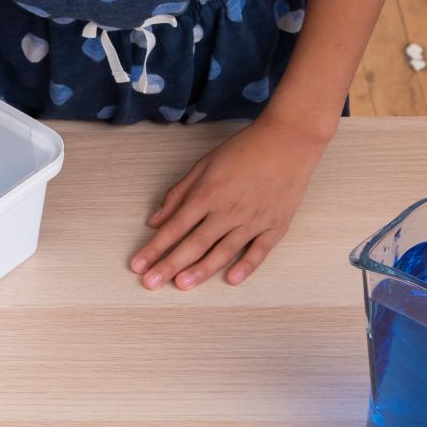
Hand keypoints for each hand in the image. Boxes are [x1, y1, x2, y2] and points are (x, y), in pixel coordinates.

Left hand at [130, 116, 329, 289]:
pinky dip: (246, 266)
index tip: (137, 265)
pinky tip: (231, 280)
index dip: (154, 248)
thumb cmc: (244, 150)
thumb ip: (178, 194)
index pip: (174, 227)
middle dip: (169, 265)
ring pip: (223, 251)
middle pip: (194, 243)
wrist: (288, 141)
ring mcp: (253, 220)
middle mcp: (227, 210)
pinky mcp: (275, 225)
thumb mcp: (204, 164)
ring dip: (201, 270)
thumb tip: (155, 221)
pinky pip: (259, 251)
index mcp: (207, 194)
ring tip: (182, 285)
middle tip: (150, 283)